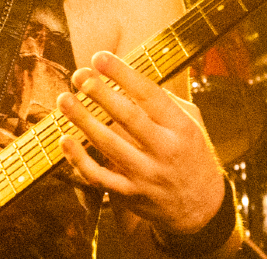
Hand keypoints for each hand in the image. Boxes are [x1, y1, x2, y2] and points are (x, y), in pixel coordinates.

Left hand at [57, 51, 227, 234]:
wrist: (201, 208)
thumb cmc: (193, 157)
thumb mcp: (193, 125)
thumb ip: (167, 102)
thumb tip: (132, 78)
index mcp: (181, 128)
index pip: (150, 95)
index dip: (123, 74)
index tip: (101, 58)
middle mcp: (164, 150)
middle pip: (128, 118)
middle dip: (101, 94)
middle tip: (80, 76)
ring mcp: (146, 174)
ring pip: (109, 145)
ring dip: (83, 121)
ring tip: (65, 100)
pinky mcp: (130, 194)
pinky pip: (99, 176)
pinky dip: (79, 159)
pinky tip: (65, 140)